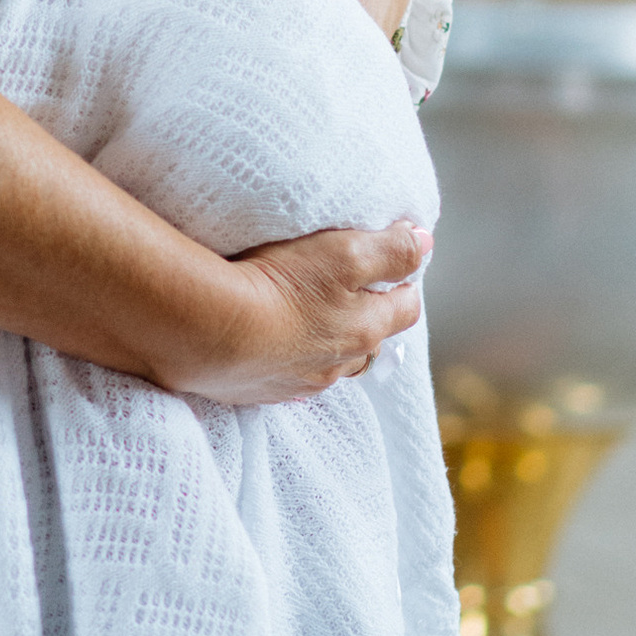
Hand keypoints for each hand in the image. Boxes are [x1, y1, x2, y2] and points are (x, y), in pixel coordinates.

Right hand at [173, 219, 431, 405]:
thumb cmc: (282, 285)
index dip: (404, 285)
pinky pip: (285, 379)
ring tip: (309, 322)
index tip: (394, 268)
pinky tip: (271, 348)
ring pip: (328, 365)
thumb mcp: (346, 253)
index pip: (406, 309)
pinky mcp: (258, 391)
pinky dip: (287, 362)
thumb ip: (392, 249)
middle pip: (369, 344)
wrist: (210, 329)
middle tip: (351, 296)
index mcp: (365, 331)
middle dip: (367, 321)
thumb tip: (425, 244)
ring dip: (327, 345)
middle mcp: (338, 365)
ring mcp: (297, 383)